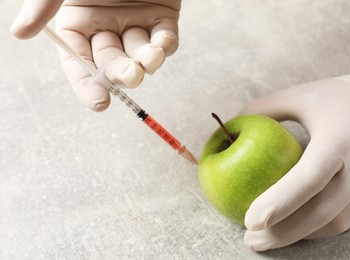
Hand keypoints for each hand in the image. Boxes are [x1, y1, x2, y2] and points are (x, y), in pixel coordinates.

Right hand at [11, 0, 179, 110]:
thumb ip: (43, 5)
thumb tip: (19, 34)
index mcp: (79, 22)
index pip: (79, 62)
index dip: (87, 84)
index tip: (100, 103)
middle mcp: (107, 27)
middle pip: (112, 62)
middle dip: (121, 72)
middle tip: (130, 75)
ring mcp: (136, 23)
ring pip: (140, 55)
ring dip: (146, 61)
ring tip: (148, 60)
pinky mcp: (163, 17)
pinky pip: (165, 40)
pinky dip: (166, 45)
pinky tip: (163, 44)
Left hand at [240, 70, 349, 250]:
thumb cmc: (338, 98)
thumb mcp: (299, 95)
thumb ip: (263, 109)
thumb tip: (228, 129)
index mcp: (340, 138)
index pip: (309, 177)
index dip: (280, 201)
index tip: (250, 221)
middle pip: (321, 211)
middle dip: (283, 232)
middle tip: (250, 239)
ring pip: (333, 224)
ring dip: (298, 236)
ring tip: (265, 239)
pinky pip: (344, 222)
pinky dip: (316, 230)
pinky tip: (292, 229)